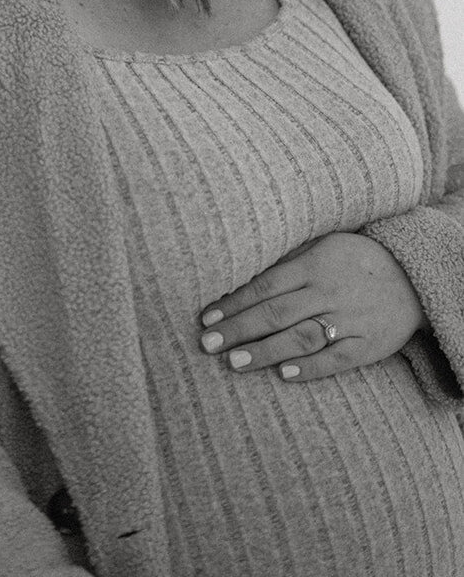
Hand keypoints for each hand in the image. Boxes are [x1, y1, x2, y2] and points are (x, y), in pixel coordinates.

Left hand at [197, 232, 428, 382]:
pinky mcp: (367, 345)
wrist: (413, 278)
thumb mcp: (322, 246)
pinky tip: (285, 374)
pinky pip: (337, 358)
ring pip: (301, 338)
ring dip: (266, 351)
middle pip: (276, 314)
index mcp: (313, 266)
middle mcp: (328, 293)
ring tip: (234, 363)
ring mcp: (349, 320)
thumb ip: (287, 262)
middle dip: (239, 330)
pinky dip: (311, 368)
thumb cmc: (355, 260)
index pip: (265, 286)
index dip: (235, 303)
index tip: (206, 318)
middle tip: (207, 344)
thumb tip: (242, 276)